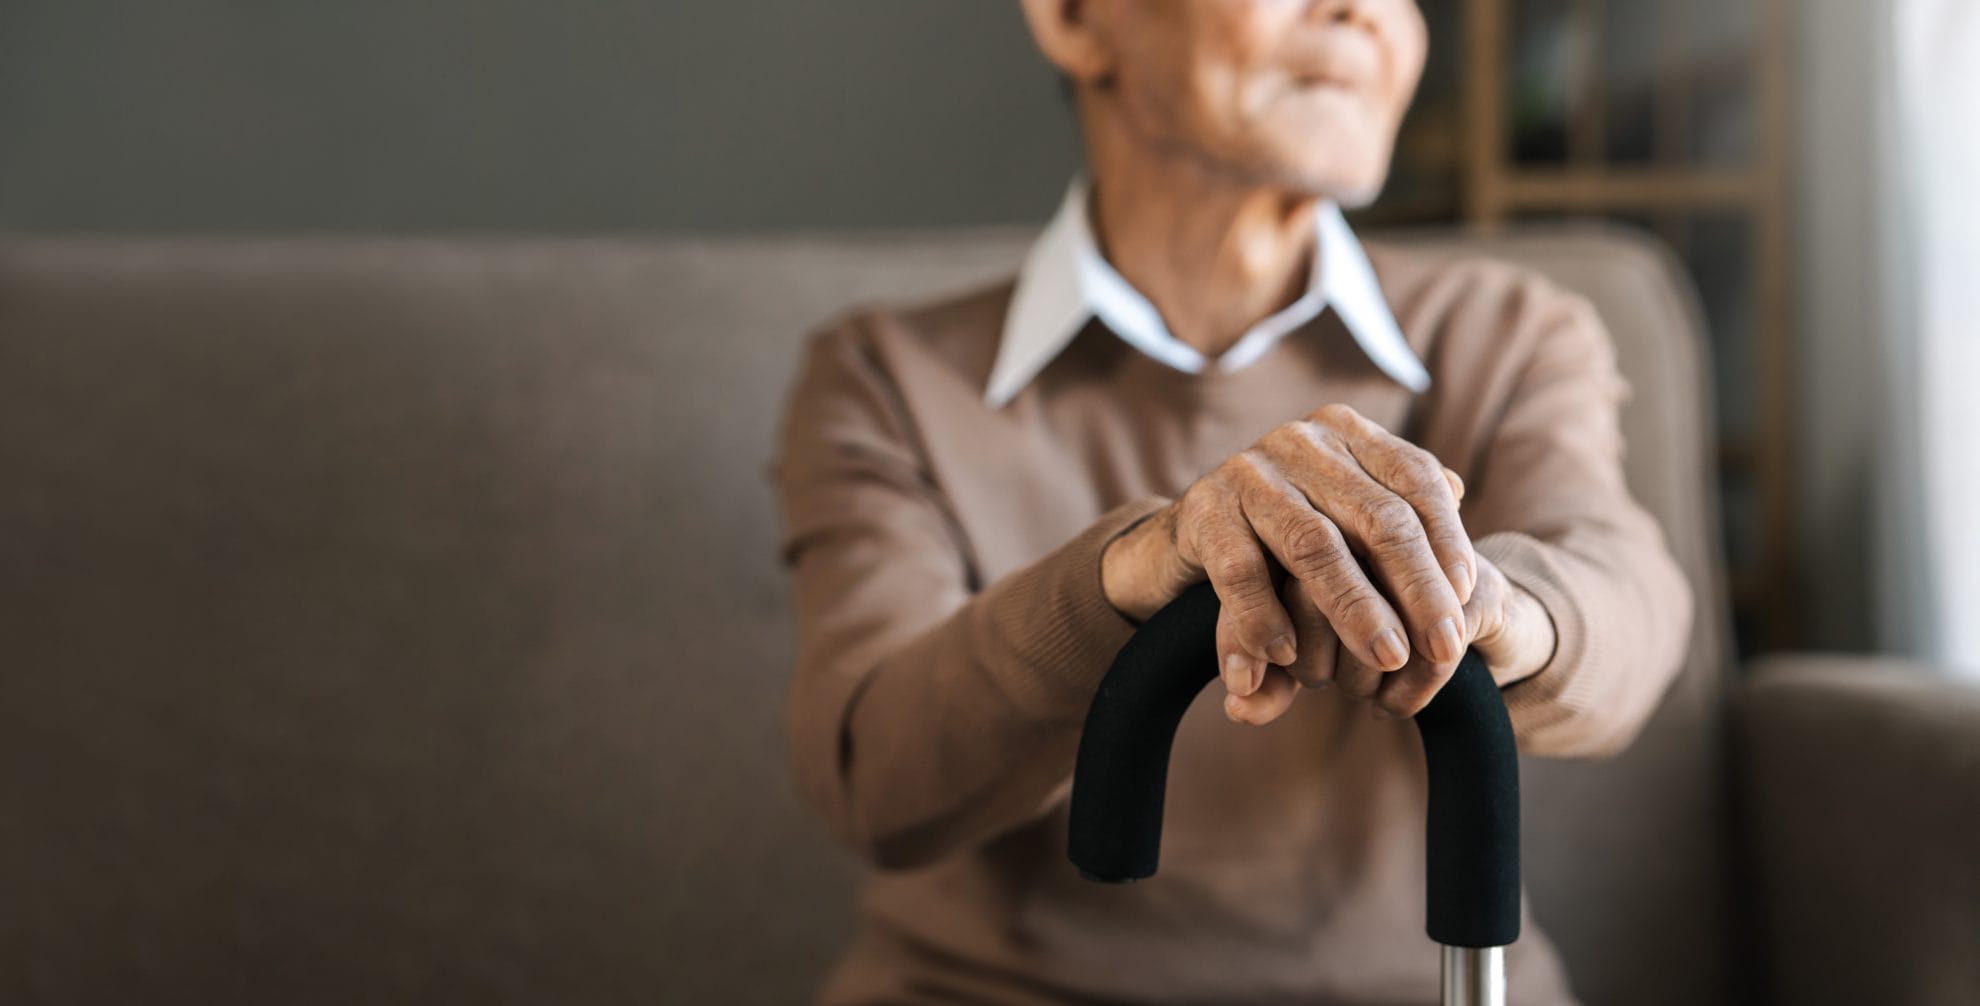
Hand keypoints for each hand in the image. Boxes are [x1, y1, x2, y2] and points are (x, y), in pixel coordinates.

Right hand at [1101, 403, 1536, 719]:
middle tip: (1441, 648)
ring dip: (1355, 610)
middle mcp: (1300, 441)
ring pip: (1315, 545)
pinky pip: (1241, 571)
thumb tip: (1464, 514)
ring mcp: (1247, 472)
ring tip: (1385, 660)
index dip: (1448, 540)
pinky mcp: (1201, 512)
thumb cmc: (1285, 536)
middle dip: (1416, 588)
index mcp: (1346, 432)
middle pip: (1377, 516)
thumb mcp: (1346, 514)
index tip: (1465, 600)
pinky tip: (1286, 658)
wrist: (1184, 541)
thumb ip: (1399, 512)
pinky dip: (1265, 618)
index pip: (1416, 478)